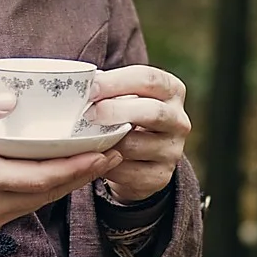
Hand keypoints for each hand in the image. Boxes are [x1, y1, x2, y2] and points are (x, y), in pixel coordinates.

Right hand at [0, 90, 124, 233]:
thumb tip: (9, 100)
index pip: (37, 178)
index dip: (73, 168)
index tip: (101, 152)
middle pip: (47, 193)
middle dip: (83, 174)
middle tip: (114, 151)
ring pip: (41, 202)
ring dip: (72, 183)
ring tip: (101, 160)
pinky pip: (28, 206)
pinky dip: (51, 190)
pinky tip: (68, 172)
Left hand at [86, 65, 190, 203]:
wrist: (139, 158)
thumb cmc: (125, 115)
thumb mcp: (123, 96)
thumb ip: (109, 88)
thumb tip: (78, 84)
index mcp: (171, 91)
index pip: (149, 79)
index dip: (117, 82)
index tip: (89, 89)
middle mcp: (178, 120)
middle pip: (153, 112)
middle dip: (116, 111)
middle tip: (88, 114)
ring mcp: (172, 151)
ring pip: (135, 146)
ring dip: (106, 142)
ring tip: (84, 138)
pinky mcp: (160, 177)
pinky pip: (128, 173)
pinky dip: (107, 165)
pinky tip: (95, 158)